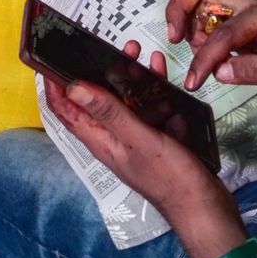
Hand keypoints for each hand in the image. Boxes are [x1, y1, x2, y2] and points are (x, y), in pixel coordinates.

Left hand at [45, 41, 229, 222]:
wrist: (206, 210)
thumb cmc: (171, 180)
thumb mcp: (138, 140)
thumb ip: (108, 112)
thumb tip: (72, 87)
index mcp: (99, 140)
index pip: (64, 110)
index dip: (53, 84)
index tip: (50, 57)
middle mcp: (111, 137)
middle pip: (95, 98)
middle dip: (98, 71)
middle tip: (108, 47)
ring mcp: (133, 137)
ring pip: (124, 99)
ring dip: (129, 76)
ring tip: (137, 52)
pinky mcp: (154, 136)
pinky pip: (148, 107)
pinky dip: (153, 90)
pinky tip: (162, 74)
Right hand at [166, 0, 256, 95]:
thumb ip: (256, 71)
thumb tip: (219, 71)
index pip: (221, 32)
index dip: (204, 57)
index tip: (194, 81)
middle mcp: (246, 6)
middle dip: (179, 8)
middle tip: (174, 38)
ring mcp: (239, 13)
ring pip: (198, 2)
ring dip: (187, 23)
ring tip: (197, 53)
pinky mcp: (236, 24)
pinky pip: (204, 18)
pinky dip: (195, 32)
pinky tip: (206, 54)